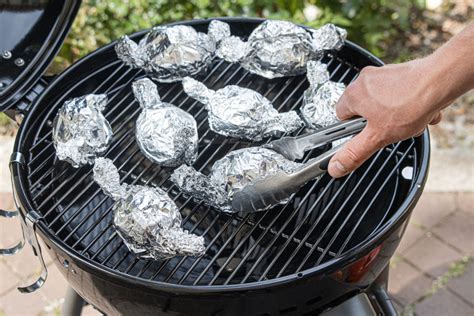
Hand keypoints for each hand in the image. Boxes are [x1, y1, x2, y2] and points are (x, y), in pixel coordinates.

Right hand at [328, 59, 444, 177]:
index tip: (367, 134)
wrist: (440, 82)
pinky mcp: (400, 73)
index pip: (341, 118)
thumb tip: (336, 166)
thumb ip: (354, 153)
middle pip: (364, 112)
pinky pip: (400, 95)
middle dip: (380, 124)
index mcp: (352, 94)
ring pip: (384, 105)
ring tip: (408, 120)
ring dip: (397, 116)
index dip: (354, 130)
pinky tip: (419, 111)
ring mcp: (383, 74)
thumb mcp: (378, 137)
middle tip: (391, 129)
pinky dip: (409, 106)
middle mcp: (364, 80)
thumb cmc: (410, 104)